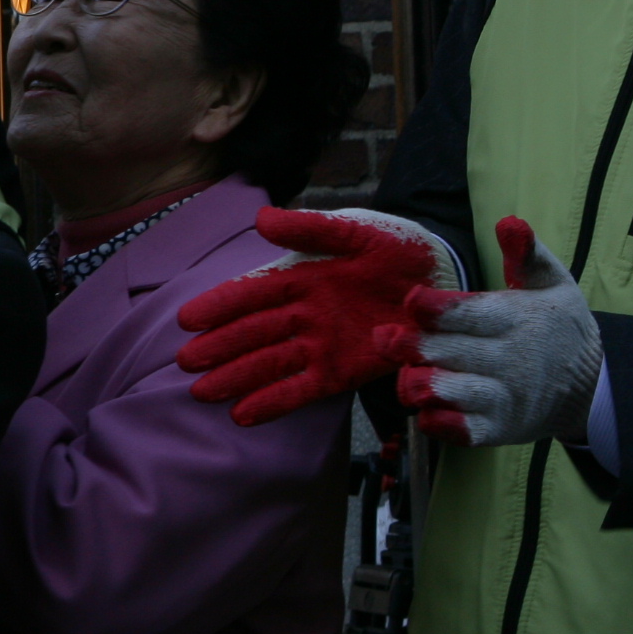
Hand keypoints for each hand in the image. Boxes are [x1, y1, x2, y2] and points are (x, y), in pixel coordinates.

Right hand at [174, 207, 463, 426]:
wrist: (445, 281)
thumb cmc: (399, 250)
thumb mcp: (358, 231)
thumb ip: (311, 229)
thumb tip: (261, 219)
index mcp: (301, 277)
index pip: (252, 293)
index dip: (221, 305)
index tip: (189, 318)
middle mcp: (303, 314)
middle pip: (254, 333)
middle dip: (220, 348)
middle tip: (187, 362)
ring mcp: (321, 345)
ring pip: (270, 364)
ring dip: (237, 378)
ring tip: (204, 393)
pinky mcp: (342, 372)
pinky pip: (302, 389)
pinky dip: (274, 402)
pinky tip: (243, 414)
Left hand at [397, 213, 603, 446]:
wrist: (592, 388)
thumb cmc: (560, 327)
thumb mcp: (553, 284)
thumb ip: (528, 254)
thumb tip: (509, 222)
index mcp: (517, 319)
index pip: (469, 313)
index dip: (435, 308)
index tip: (414, 301)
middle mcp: (510, 360)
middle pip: (445, 351)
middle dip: (410, 344)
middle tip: (386, 337)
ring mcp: (502, 398)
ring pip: (444, 391)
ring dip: (416, 382)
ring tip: (406, 373)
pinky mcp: (496, 429)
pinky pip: (455, 430)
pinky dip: (434, 421)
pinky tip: (425, 408)